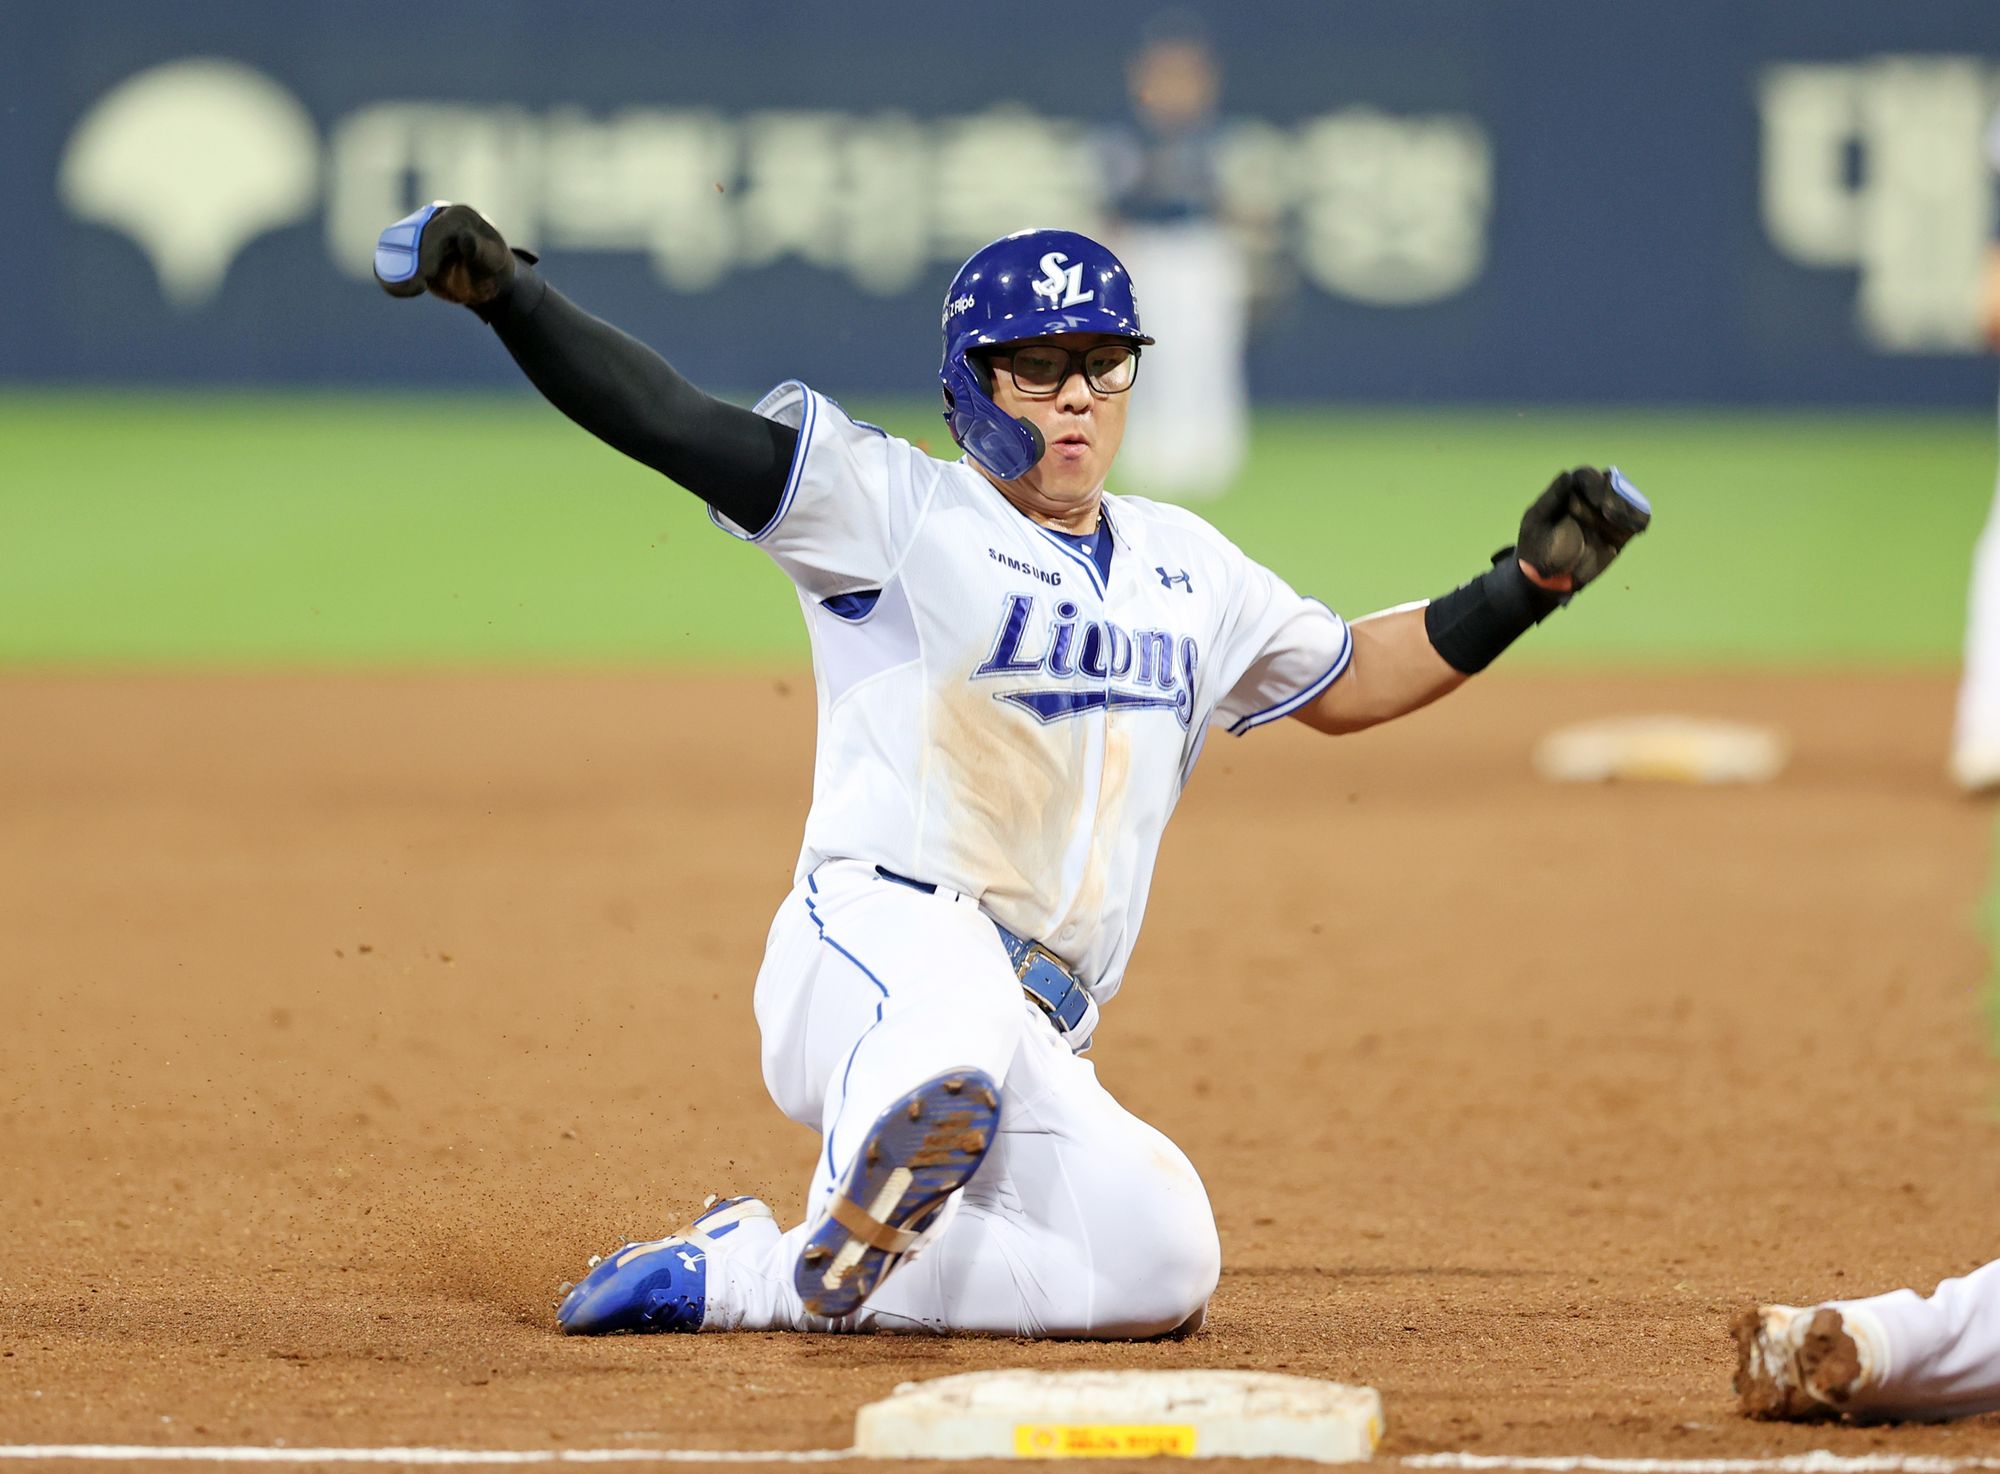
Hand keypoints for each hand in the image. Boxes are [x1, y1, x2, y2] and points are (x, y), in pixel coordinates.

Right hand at [372, 202, 526, 305]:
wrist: (488, 281)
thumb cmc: (493, 270)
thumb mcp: (492, 262)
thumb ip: (479, 250)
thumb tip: (464, 238)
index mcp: (459, 216)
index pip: (437, 230)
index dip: (428, 251)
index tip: (425, 275)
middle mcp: (438, 217)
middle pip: (414, 236)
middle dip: (410, 261)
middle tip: (415, 288)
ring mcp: (423, 230)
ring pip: (400, 245)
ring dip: (395, 267)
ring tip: (405, 291)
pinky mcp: (413, 245)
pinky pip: (395, 255)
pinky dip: (390, 271)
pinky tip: (397, 288)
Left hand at [1516, 466, 1650, 593]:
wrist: (1546, 578)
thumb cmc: (1536, 546)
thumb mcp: (1536, 521)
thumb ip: (1552, 498)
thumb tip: (1567, 474)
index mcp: (1569, 491)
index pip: (1586, 477)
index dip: (1595, 486)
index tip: (1598, 503)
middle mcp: (1591, 498)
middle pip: (1612, 484)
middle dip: (1614, 497)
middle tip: (1611, 515)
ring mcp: (1608, 513)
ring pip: (1627, 499)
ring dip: (1628, 508)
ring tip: (1621, 524)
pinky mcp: (1621, 530)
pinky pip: (1638, 518)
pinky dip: (1640, 519)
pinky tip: (1636, 529)